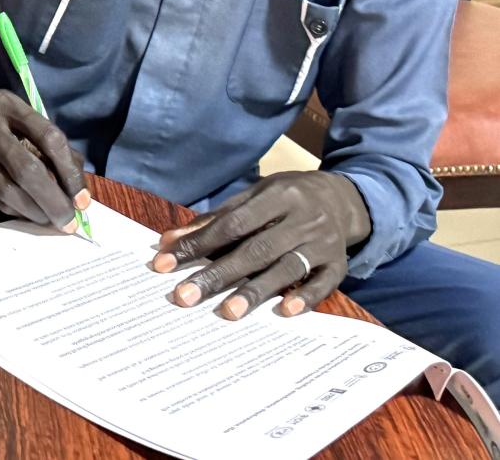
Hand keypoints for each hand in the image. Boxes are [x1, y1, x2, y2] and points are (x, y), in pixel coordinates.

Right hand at [0, 73, 87, 229]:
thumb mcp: (15, 113)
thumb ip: (45, 138)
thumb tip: (77, 177)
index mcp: (7, 105)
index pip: (47, 136)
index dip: (68, 170)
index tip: (81, 196)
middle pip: (26, 170)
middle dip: (52, 201)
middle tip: (70, 220)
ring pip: (8, 190)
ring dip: (35, 212)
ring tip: (53, 221)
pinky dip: (17, 210)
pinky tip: (31, 215)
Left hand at [151, 171, 371, 318]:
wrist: (342, 198)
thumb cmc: (285, 199)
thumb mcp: (253, 197)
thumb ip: (215, 219)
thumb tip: (170, 241)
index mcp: (278, 195)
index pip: (232, 223)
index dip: (198, 243)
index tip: (166, 263)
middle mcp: (303, 219)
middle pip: (256, 249)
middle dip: (218, 274)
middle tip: (186, 296)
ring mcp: (324, 243)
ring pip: (287, 268)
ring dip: (256, 291)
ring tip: (228, 312)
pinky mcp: (340, 264)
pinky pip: (324, 284)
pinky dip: (306, 298)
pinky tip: (285, 312)